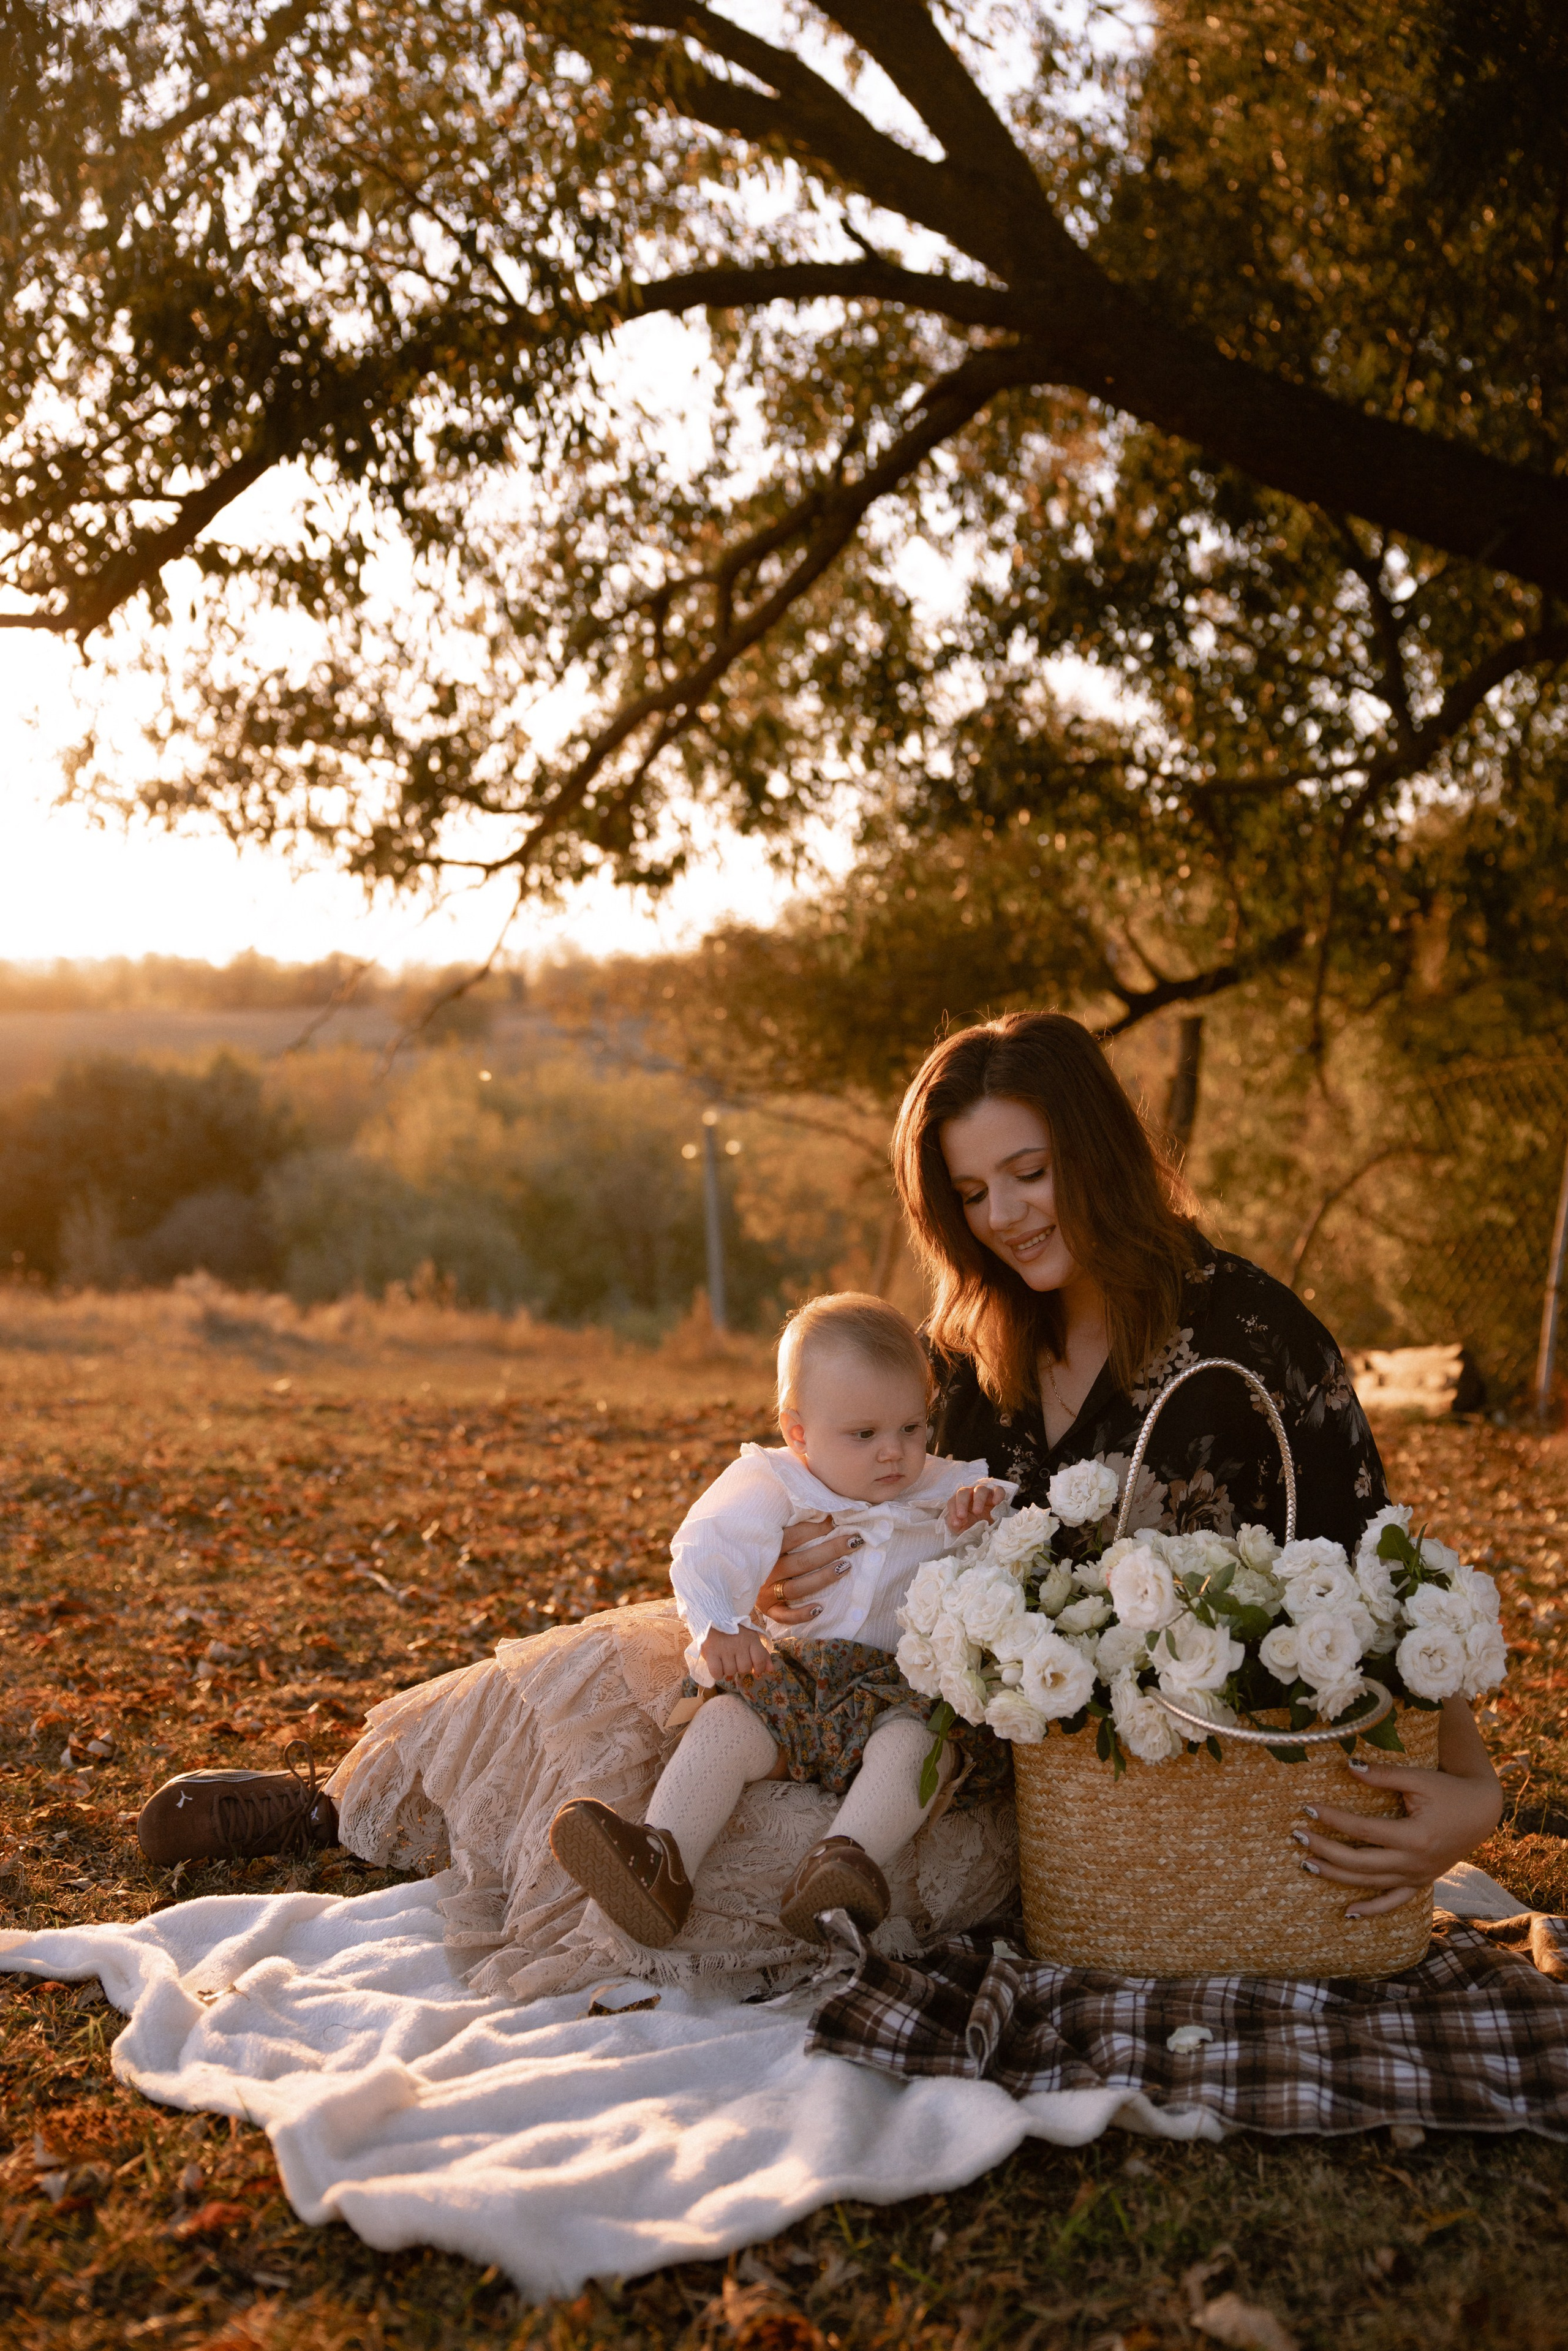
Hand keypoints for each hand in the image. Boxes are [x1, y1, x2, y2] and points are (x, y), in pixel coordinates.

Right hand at [700, 1625, 772, 1680]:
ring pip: (730, 1672)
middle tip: (735, 1660)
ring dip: (727, 1670)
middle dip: (740, 1668)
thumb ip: (762, 1653)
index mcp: (751, 1639)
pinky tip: (717, 1665)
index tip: (754, 1669)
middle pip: (744, 1669)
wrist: (713, 1617)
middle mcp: (739, 1643)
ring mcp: (725, 1648)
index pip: (760, 1660)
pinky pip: (717, 1672)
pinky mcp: (711, 1652)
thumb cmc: (735, 1631)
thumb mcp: (751, 1637)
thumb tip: (771, 1669)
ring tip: (725, 1660)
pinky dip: (717, 1673)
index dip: (758, 1668)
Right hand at [753, 1514, 862, 1624]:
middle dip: (830, 1550)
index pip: (794, 1537)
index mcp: (764, 1548)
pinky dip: (801, 1614)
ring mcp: (765, 1592)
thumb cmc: (761, 1551)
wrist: (733, 1577)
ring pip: (797, 1588)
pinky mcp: (768, 1610)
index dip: (816, 1529)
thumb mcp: (770, 1536)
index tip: (837, 1522)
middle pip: (801, 1561)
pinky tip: (820, 1608)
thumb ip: (792, 1527)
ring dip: (823, 1578)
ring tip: (845, 1568)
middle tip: (853, 1542)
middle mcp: (765, 1570)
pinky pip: (785, 1616)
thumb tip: (825, 1514)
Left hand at [946, 1482, 1003, 1536]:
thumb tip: (958, 1522)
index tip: (956, 1523)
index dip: (953, 1511)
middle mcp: (971, 1494)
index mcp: (960, 1501)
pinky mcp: (997, 1495)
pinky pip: (998, 1490)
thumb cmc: (972, 1525)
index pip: (953, 1501)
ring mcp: (984, 1493)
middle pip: (963, 1492)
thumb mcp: (961, 1528)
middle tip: (962, 1516)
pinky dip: (997, 1494)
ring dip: (978, 1499)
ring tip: (977, 1512)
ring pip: (980, 1489)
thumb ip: (956, 1524)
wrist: (988, 1529)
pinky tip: (996, 1503)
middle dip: (961, 1503)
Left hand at [1291, 1697, 1503, 1917]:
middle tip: (1297, 1836)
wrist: (1482, 1811)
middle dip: (1326, 1850)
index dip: (1333, 1819)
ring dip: (1337, 1876)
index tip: (1306, 1808)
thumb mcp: (1418, 1778)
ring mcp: (1418, 1877)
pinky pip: (1394, 1902)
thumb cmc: (1449, 1790)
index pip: (1363, 1831)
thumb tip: (1348, 1765)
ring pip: (1371, 1883)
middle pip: (1360, 1862)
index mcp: (1415, 1836)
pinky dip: (1372, 1909)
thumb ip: (1383, 1774)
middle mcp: (1415, 1862)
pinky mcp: (1420, 1882)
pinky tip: (1348, 1913)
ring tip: (1307, 1864)